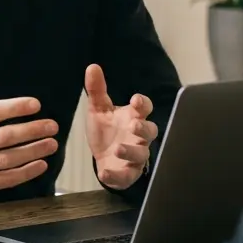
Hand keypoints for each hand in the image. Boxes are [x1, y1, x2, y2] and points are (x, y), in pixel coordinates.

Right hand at [0, 54, 58, 201]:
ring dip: (33, 151)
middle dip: (32, 130)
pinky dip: (25, 173)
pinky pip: (5, 179)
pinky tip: (40, 164)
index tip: (36, 104)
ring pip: (9, 159)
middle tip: (52, 125)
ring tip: (52, 143)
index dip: (15, 107)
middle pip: (5, 137)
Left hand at [84, 64, 157, 190]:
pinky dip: (117, 176)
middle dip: (144, 128)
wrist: (102, 156)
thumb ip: (96, 90)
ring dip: (131, 151)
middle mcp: (139, 136)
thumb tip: (92, 66)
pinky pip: (127, 176)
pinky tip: (105, 173)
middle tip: (133, 125)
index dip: (143, 104)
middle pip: (151, 131)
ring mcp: (135, 156)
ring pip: (142, 154)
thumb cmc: (106, 130)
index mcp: (133, 117)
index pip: (145, 108)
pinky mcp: (128, 174)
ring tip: (118, 148)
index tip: (136, 100)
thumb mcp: (98, 109)